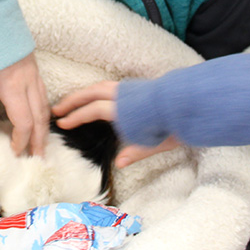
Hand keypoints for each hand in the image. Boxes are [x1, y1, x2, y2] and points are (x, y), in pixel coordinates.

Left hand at [0, 53, 48, 155]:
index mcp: (12, 86)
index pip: (24, 121)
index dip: (21, 139)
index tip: (16, 153)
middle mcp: (28, 80)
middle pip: (39, 116)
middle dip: (39, 138)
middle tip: (37, 157)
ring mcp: (32, 70)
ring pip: (44, 103)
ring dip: (44, 125)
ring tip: (40, 142)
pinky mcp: (32, 63)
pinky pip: (42, 91)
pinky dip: (42, 108)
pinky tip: (39, 114)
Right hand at [53, 81, 181, 167]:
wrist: (192, 103)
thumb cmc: (175, 124)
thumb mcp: (157, 143)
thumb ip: (135, 152)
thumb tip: (118, 163)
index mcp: (123, 109)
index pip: (93, 110)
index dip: (76, 116)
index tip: (63, 122)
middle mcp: (123, 95)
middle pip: (90, 93)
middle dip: (72, 100)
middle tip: (57, 109)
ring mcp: (128, 89)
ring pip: (99, 86)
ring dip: (82, 94)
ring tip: (72, 101)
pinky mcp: (135, 87)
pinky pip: (107, 86)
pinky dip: (94, 91)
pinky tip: (94, 97)